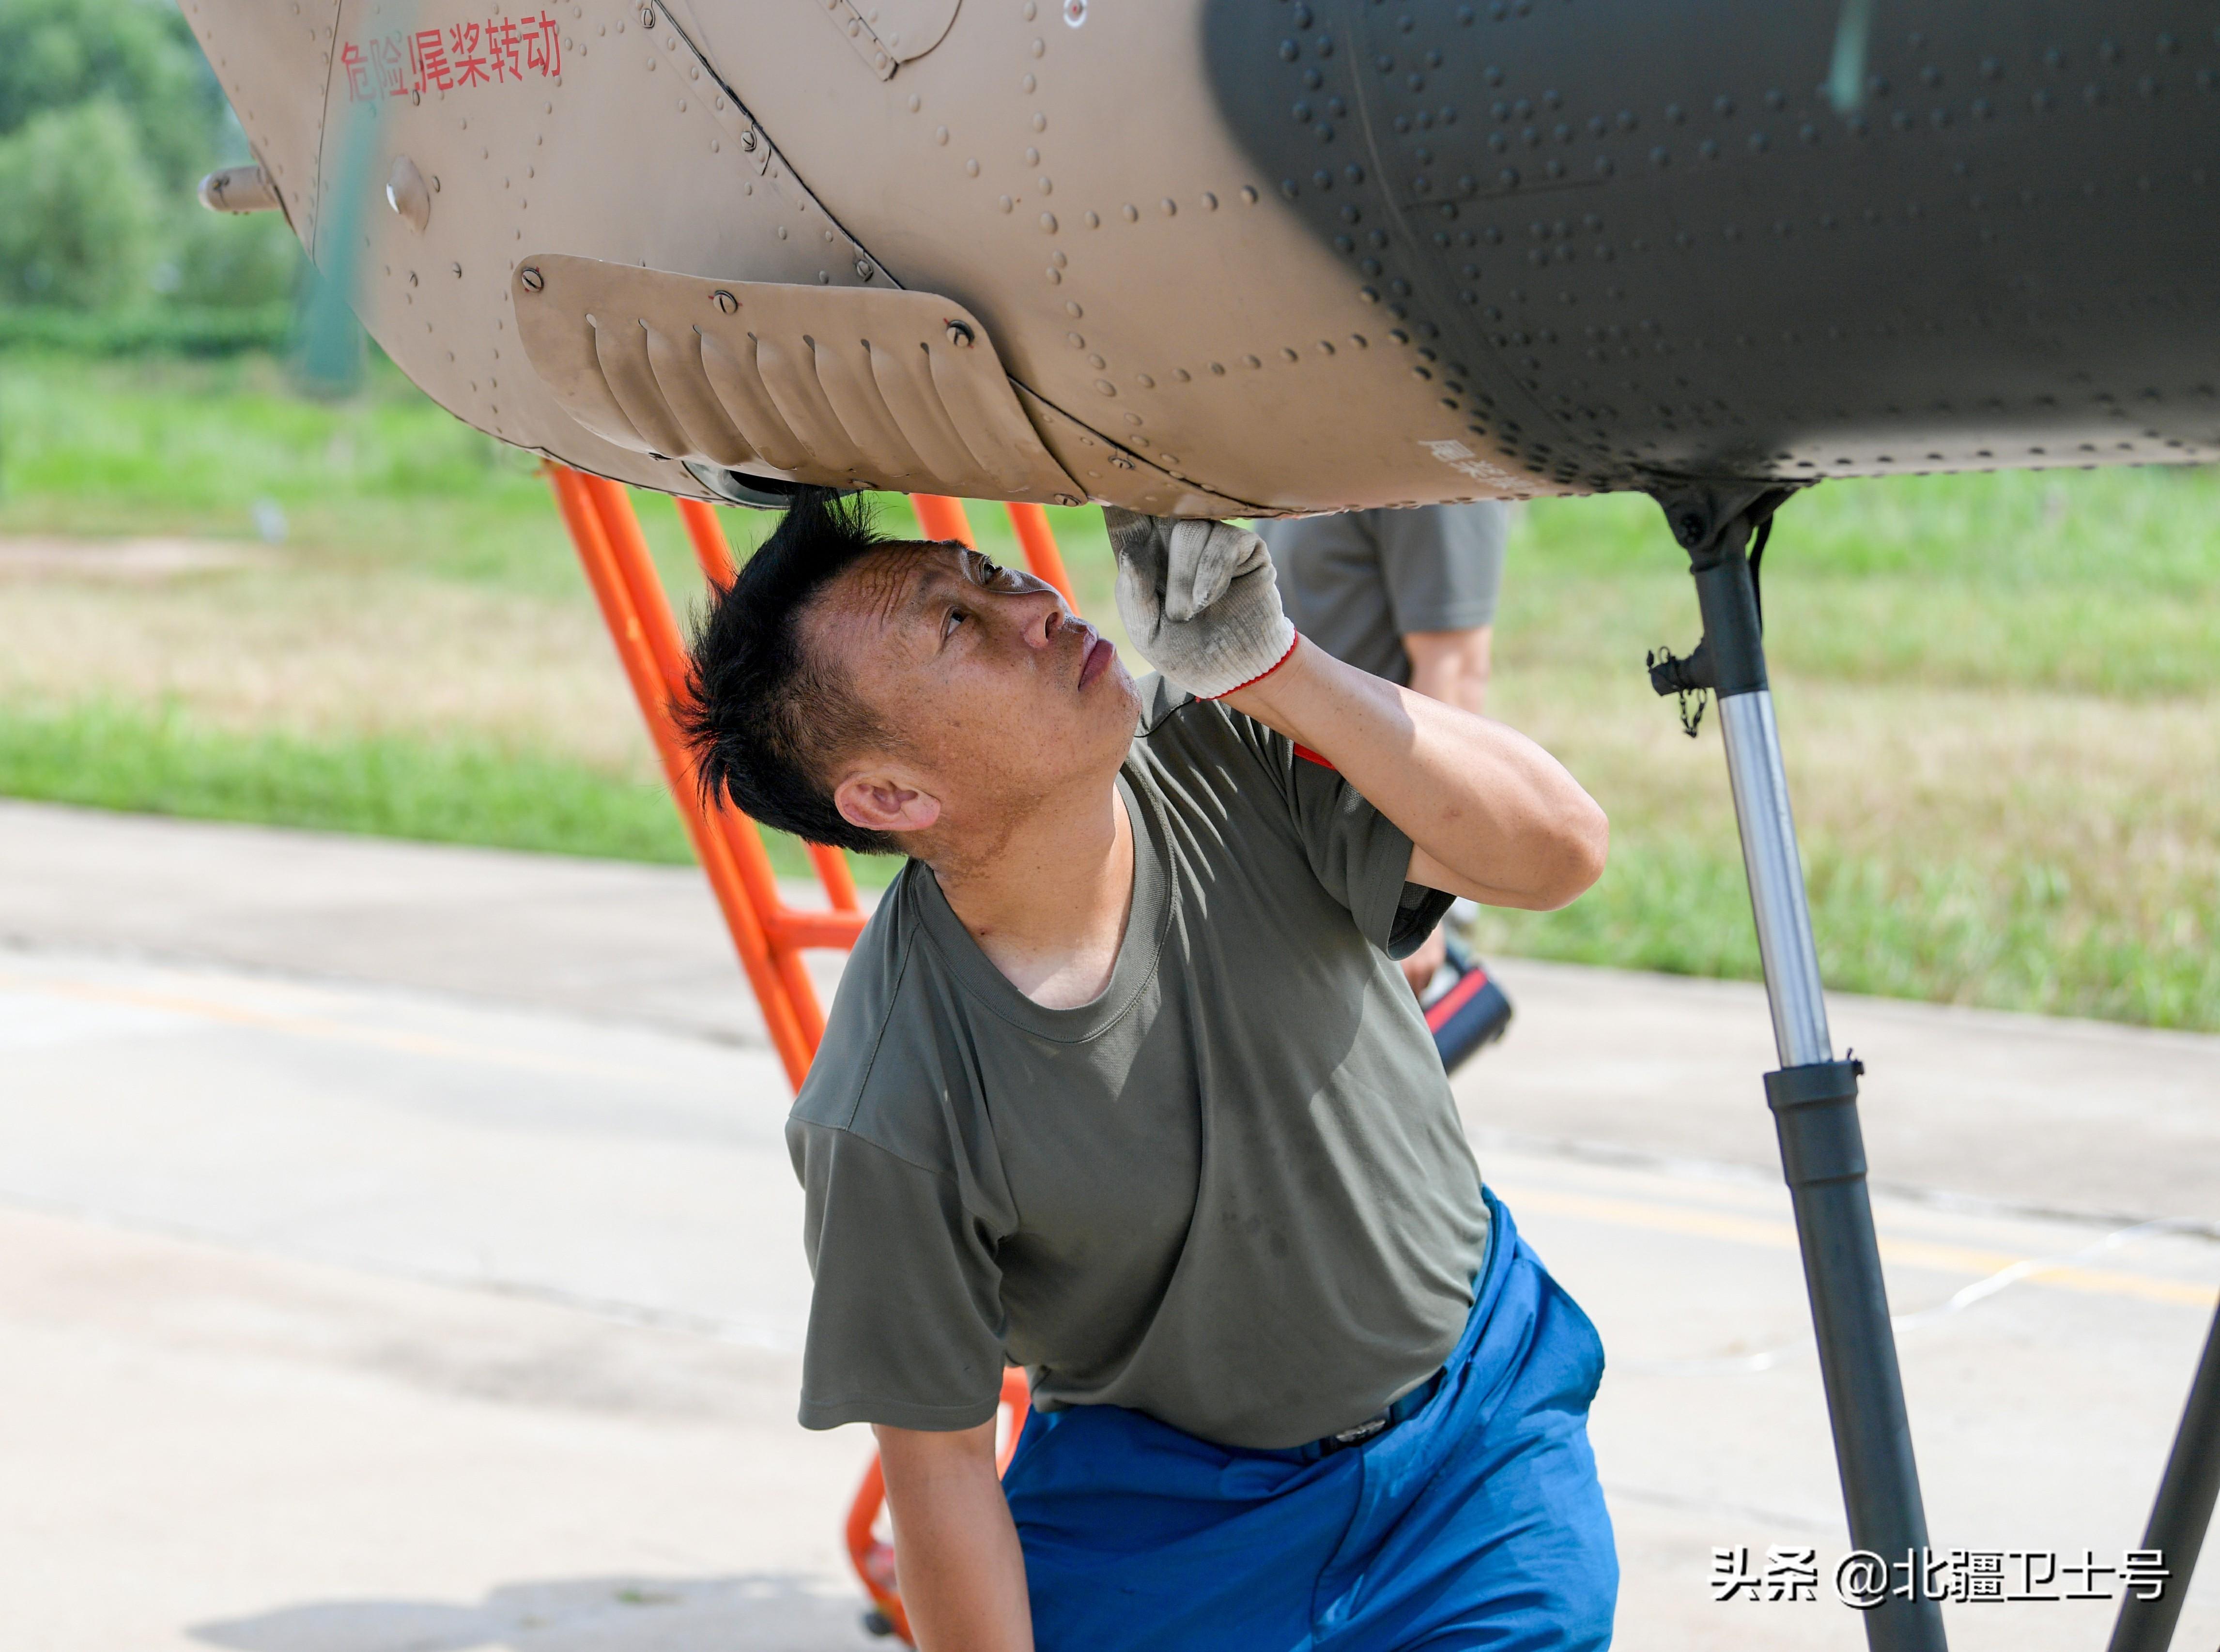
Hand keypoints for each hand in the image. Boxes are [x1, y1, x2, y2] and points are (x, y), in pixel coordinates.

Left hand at [1102, 508, 1297, 699]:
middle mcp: (1176, 540)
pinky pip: (1225, 539)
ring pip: (1190, 527)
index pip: (1126, 517)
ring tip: (1189, 611)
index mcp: (1145, 555)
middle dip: (1156, 546)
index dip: (1118, 501)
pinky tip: (1209, 599)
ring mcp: (1212, 540)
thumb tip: (1130, 555)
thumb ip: (1133, 596)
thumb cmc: (1185, 652)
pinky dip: (1212, 573)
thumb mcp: (1146, 632)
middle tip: (1162, 590)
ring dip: (1184, 576)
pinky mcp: (1244, 546)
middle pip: (1160, 509)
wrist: (1234, 671)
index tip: (1104, 490)